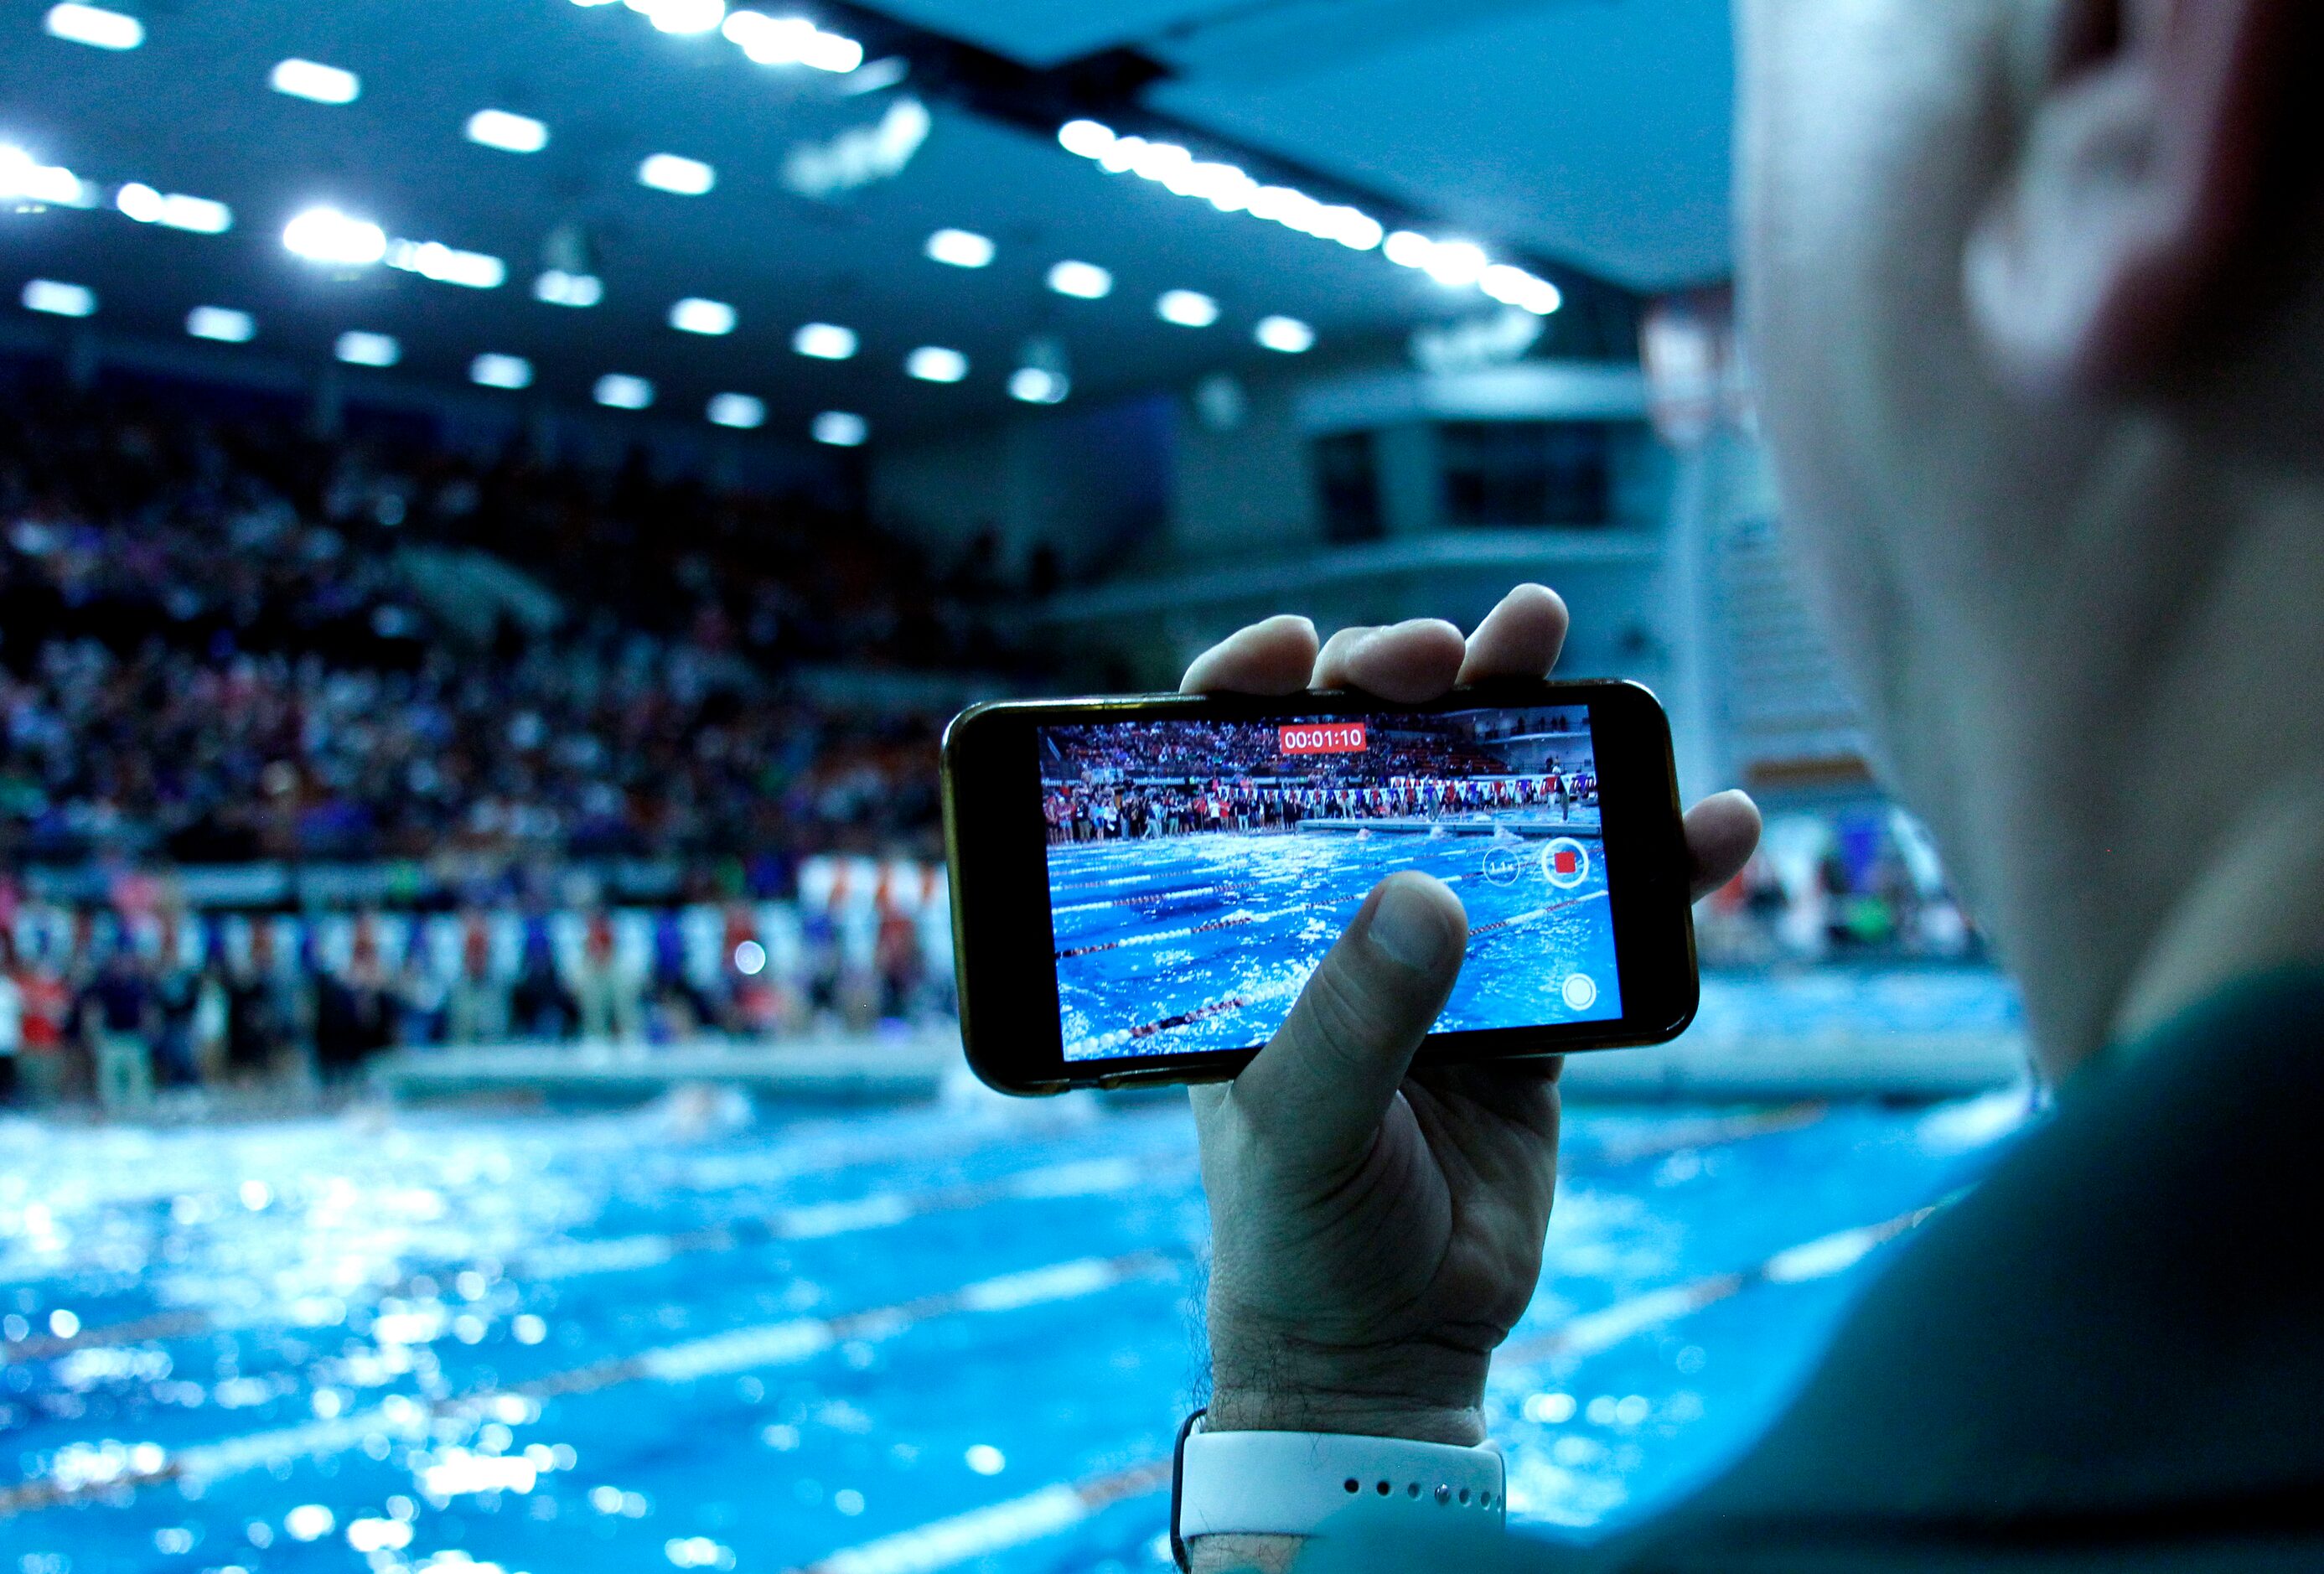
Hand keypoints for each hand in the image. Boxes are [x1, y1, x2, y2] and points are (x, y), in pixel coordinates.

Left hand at [1182, 586, 1760, 1445]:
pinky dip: (1654, 865)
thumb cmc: (1298, 1233)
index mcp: (1249, 930)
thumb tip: (1427, 892)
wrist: (1392, 1343)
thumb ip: (1356, 1016)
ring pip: (1489, 806)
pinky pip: (1597, 908)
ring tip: (1565, 654)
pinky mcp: (1534, 1002)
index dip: (1259, 695)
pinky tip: (1713, 826)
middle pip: (1374, 760)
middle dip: (1412, 683)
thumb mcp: (1299, 1127)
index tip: (1297, 650)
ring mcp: (1442, 951)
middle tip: (1454, 650)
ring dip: (1534, 727)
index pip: (1233, 776)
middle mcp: (1336, 916)